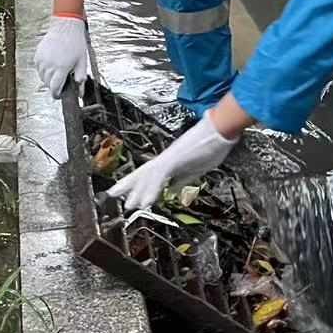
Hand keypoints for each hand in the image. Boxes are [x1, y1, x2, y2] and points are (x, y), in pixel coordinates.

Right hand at [33, 16, 89, 96]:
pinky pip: (39, 68)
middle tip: (63, 80)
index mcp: (61, 69)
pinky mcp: (37, 55)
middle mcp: (49, 65)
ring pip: (42, 77)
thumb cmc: (75, 42)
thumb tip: (80, 93)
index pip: (54, 89)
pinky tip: (52, 63)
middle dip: (55, 86)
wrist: (66, 27)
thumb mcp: (82, 62)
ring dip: (49, 78)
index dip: (57, 95)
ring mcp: (42, 60)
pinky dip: (44, 69)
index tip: (60, 95)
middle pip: (48, 84)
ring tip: (58, 69)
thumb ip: (80, 79)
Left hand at [106, 114, 238, 211]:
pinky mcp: (175, 159)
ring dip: (137, 191)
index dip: (135, 184)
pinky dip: (152, 189)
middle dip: (127, 185)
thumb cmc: (212, 144)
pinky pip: (160, 176)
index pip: (148, 174)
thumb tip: (169, 191)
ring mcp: (169, 158)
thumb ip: (181, 180)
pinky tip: (147, 201)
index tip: (125, 193)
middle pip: (142, 173)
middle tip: (112, 195)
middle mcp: (165, 158)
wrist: (220, 128)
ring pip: (147, 175)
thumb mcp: (196, 169)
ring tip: (128, 204)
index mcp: (170, 161)